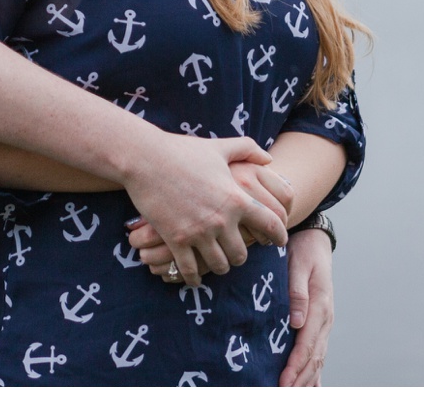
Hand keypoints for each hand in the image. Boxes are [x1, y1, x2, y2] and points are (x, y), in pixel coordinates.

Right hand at [117, 134, 273, 286]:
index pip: (270, 225)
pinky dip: (193, 276)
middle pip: (242, 253)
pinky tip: (194, 276)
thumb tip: (268, 159)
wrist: (144, 158)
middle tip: (237, 252)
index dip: (279, 236)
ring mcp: (198, 232)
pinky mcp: (176, 240)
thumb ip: (247, 150)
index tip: (278, 241)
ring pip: (219, 265)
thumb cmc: (181, 150)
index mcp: (236, 198)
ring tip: (217, 262)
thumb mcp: (218, 147)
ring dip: (220, 266)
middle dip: (241, 255)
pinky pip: (190, 269)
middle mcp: (221, 220)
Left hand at [279, 226, 334, 385]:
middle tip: (283, 392)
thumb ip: (297, 293)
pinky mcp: (320, 324)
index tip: (284, 381)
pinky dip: (314, 371)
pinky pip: (318, 352)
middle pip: (314, 357)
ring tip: (293, 392)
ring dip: (307, 379)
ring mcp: (325, 324)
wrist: (315, 242)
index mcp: (321, 307)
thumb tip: (296, 322)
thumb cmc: (303, 252)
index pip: (307, 344)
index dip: (296, 365)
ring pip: (318, 359)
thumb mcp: (298, 266)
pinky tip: (309, 385)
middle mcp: (325, 320)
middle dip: (300, 379)